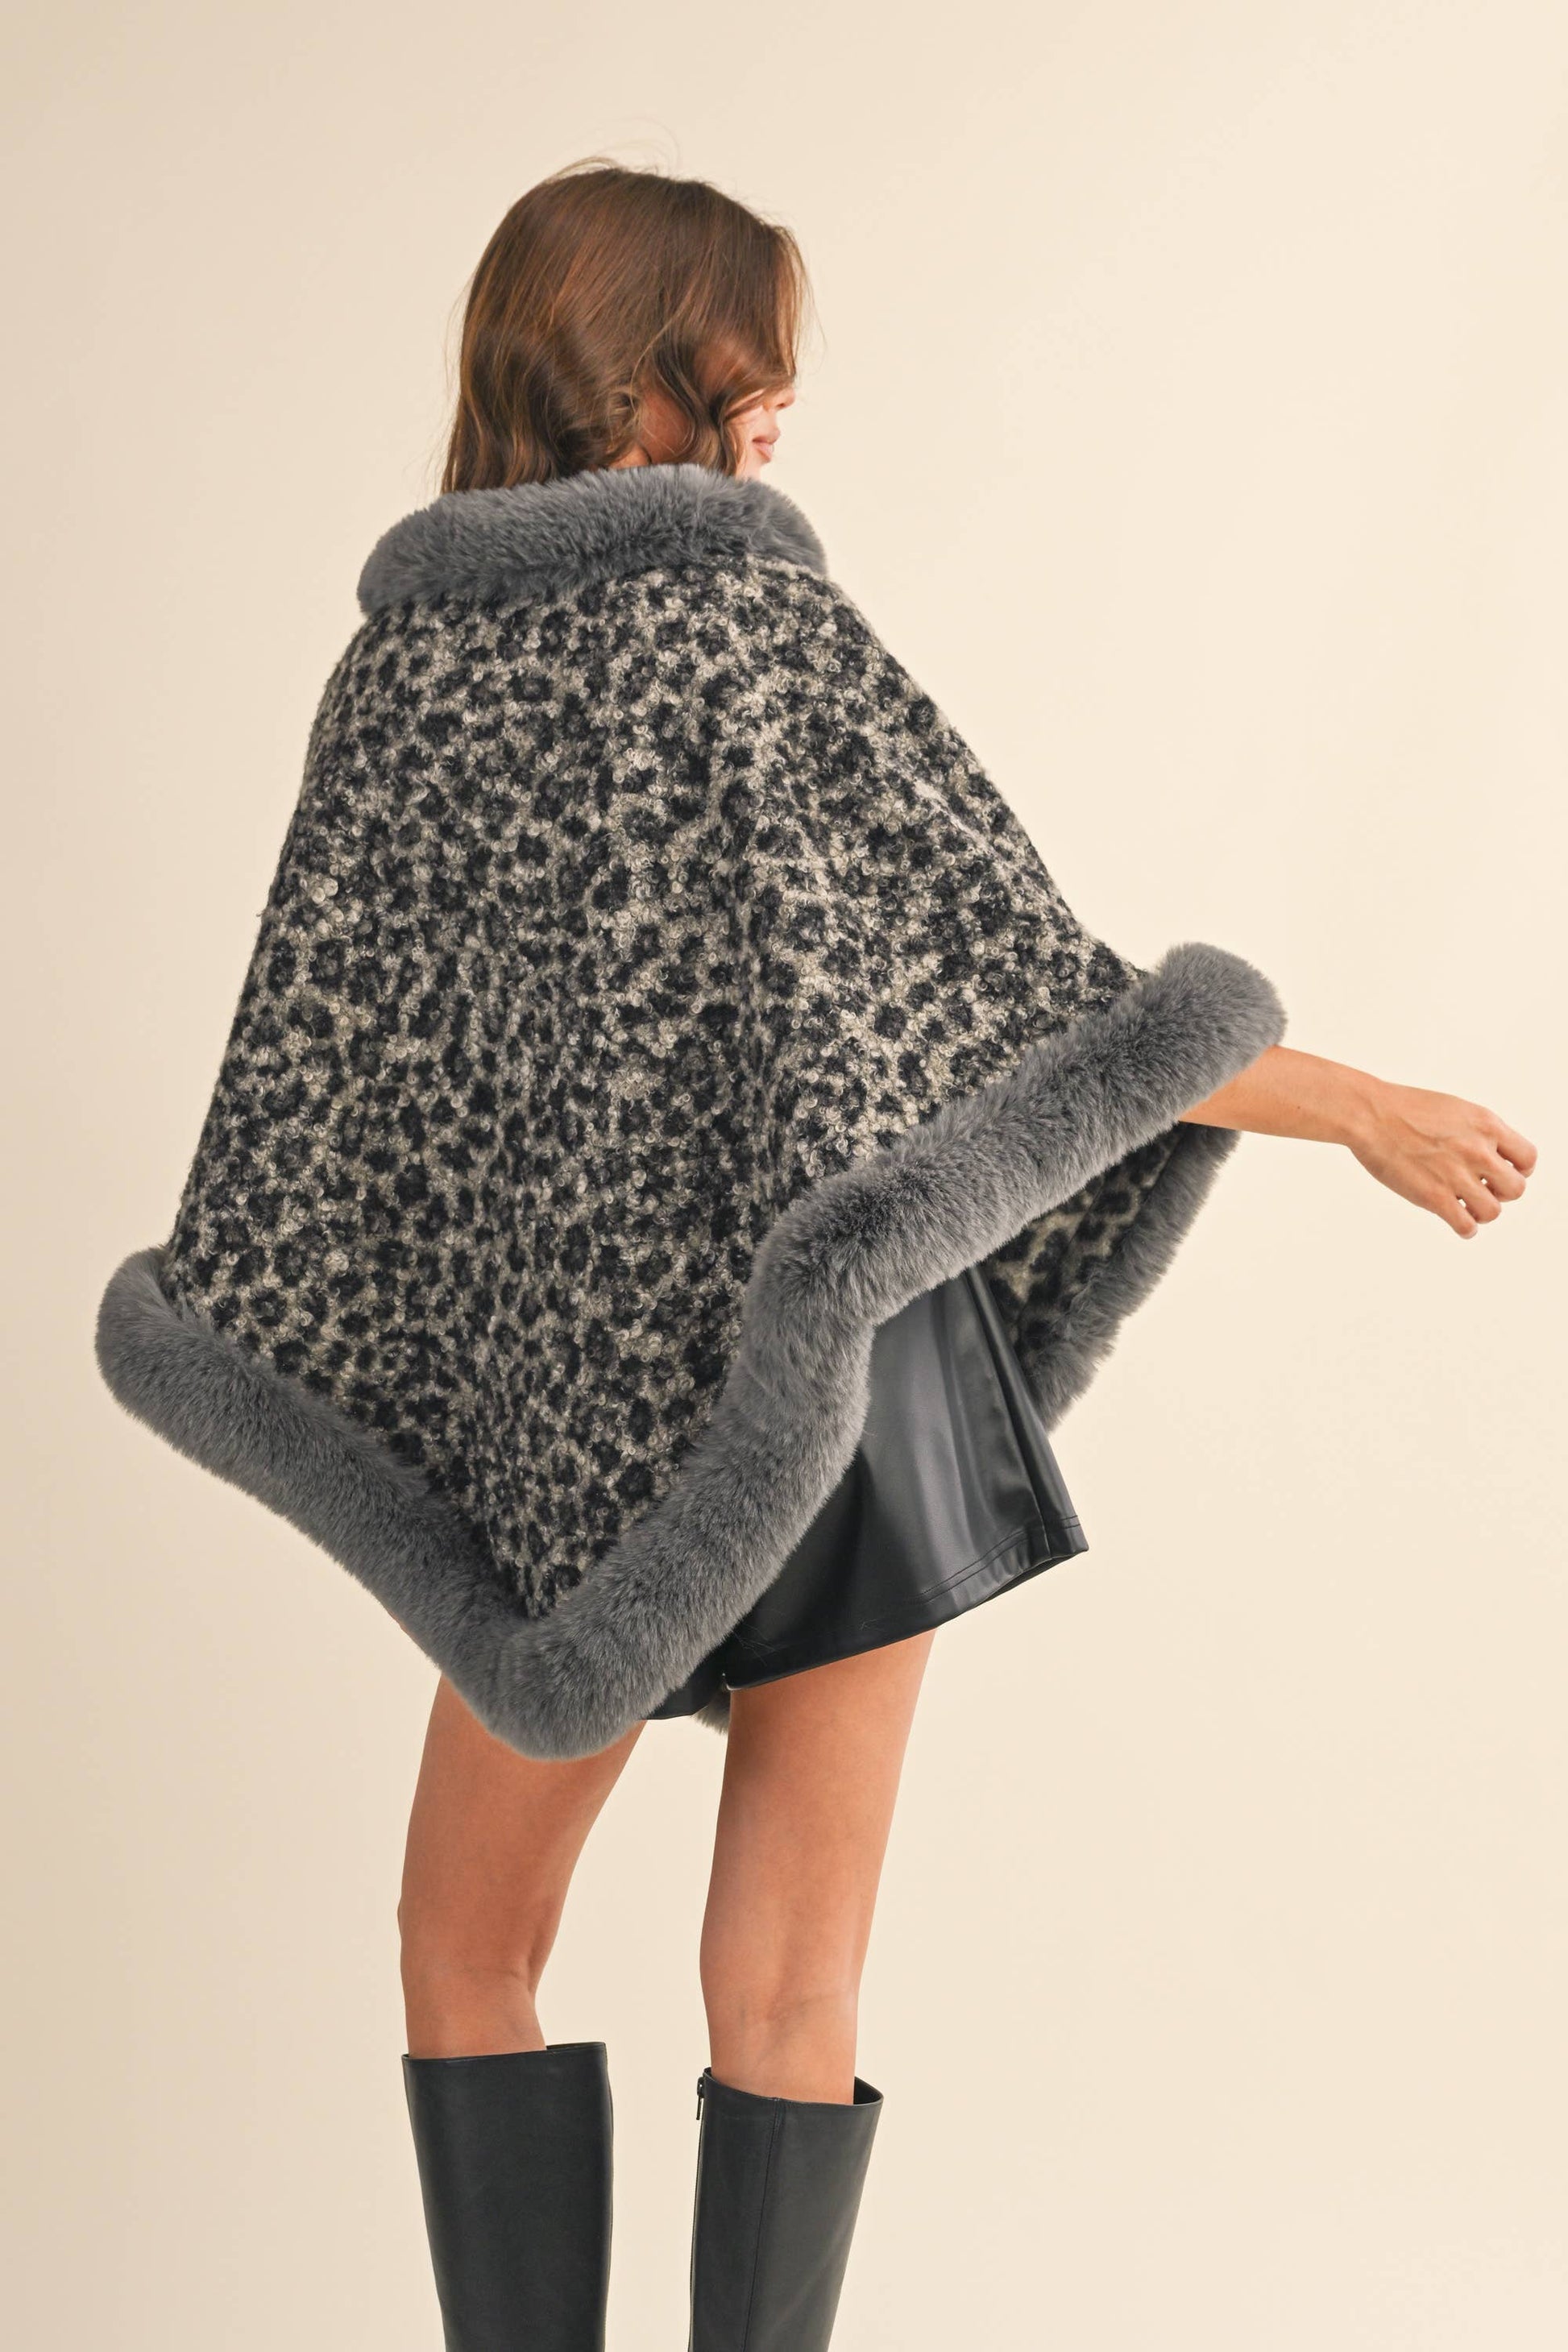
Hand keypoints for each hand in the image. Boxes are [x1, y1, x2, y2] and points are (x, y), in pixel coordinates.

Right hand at [1347, 1082, 1536, 1237]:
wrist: (1370, 1115)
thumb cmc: (1404, 1109)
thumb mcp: (1455, 1109)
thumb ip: (1478, 1132)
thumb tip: (1490, 1154)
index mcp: (1487, 1125)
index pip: (1528, 1159)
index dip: (1518, 1170)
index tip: (1500, 1172)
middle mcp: (1478, 1151)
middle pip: (1516, 1189)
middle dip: (1501, 1192)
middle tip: (1481, 1189)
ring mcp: (1457, 1175)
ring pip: (1493, 1211)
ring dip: (1481, 1212)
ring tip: (1465, 1205)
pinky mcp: (1434, 1197)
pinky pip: (1466, 1226)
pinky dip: (1465, 1228)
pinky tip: (1455, 1220)